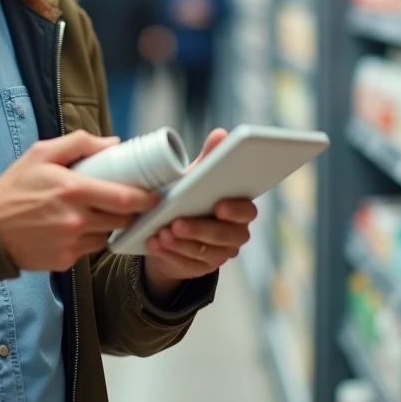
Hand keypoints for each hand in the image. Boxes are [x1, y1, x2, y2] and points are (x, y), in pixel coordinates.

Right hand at [0, 131, 158, 271]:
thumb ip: (79, 143)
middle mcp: (76, 220)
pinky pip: (88, 249)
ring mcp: (71, 243)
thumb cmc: (14, 188)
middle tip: (125, 200)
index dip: (146, 198)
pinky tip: (72, 228)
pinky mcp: (65, 261)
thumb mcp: (42, 154)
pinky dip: (87, 238)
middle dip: (129, 210)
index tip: (153, 193)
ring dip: (107, 225)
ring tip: (92, 212)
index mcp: (74, 190)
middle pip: (122, 219)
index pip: (126, 199)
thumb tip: (113, 144)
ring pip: (107, 236)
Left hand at [143, 128, 256, 300]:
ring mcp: (219, 254)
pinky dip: (169, 253)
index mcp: (238, 209)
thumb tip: (221, 133)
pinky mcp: (200, 268)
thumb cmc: (187, 198)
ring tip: (161, 232)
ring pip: (204, 251)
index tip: (218, 205)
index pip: (246, 210)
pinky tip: (154, 243)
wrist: (171, 231)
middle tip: (177, 222)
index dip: (235, 210)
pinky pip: (187, 263)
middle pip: (224, 235)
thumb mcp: (193, 178)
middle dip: (199, 228)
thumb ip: (208, 160)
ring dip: (181, 242)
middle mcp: (234, 234)